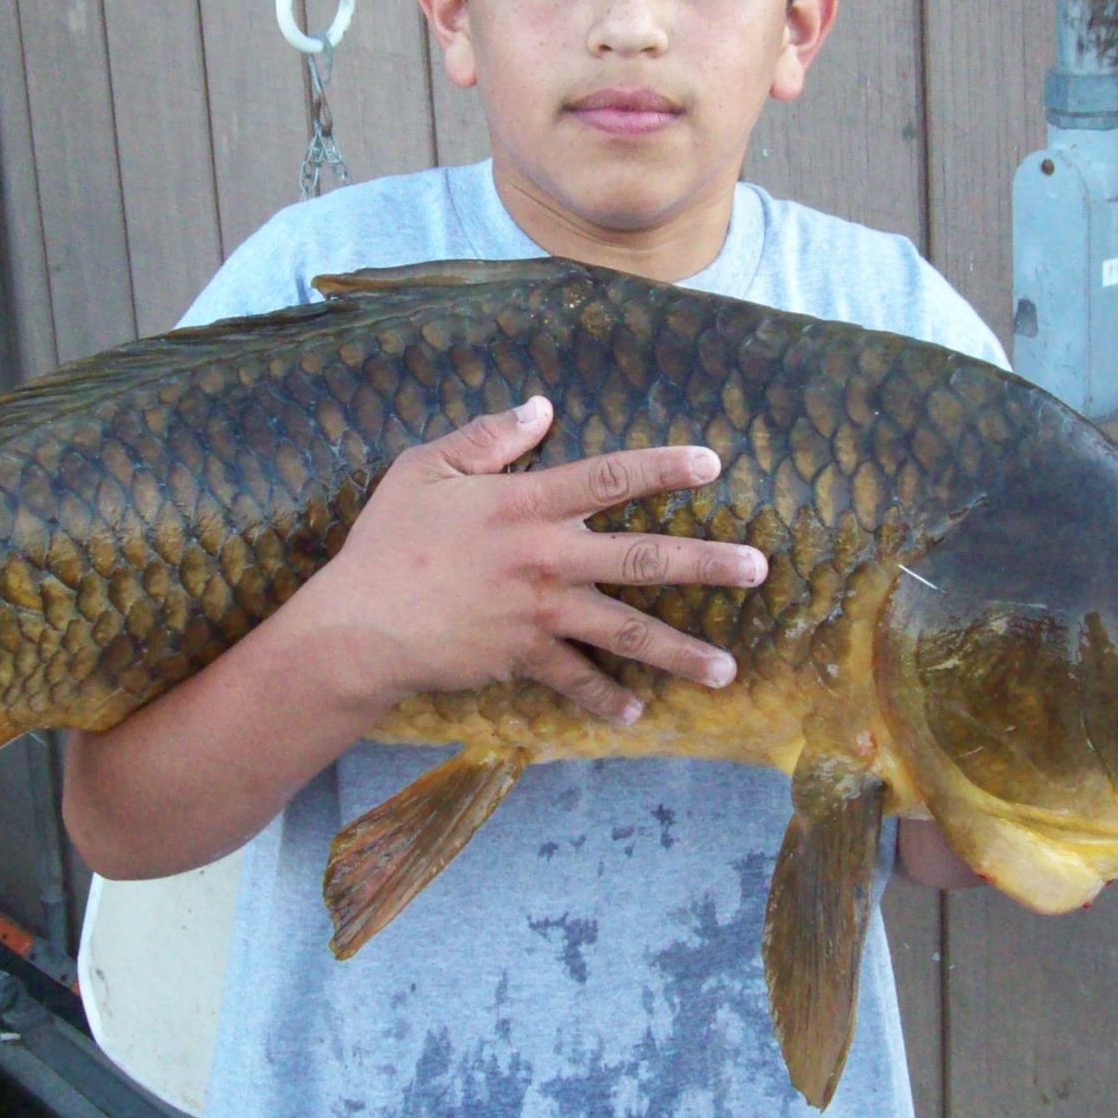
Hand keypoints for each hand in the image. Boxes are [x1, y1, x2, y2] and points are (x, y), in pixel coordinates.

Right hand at [296, 395, 769, 725]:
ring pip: (626, 630)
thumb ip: (487, 436)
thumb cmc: (388, 541)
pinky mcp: (523, 658)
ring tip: (728, 669)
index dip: (663, 468)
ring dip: (681, 651)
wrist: (359, 626)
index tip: (712, 464)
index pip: (610, 478)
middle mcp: (547, 558)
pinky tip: (636, 711)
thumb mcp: (426, 469)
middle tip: (757, 568)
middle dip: (706, 563)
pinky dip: (605, 698)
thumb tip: (541, 406)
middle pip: (642, 558)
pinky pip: (575, 680)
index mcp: (526, 503)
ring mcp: (541, 614)